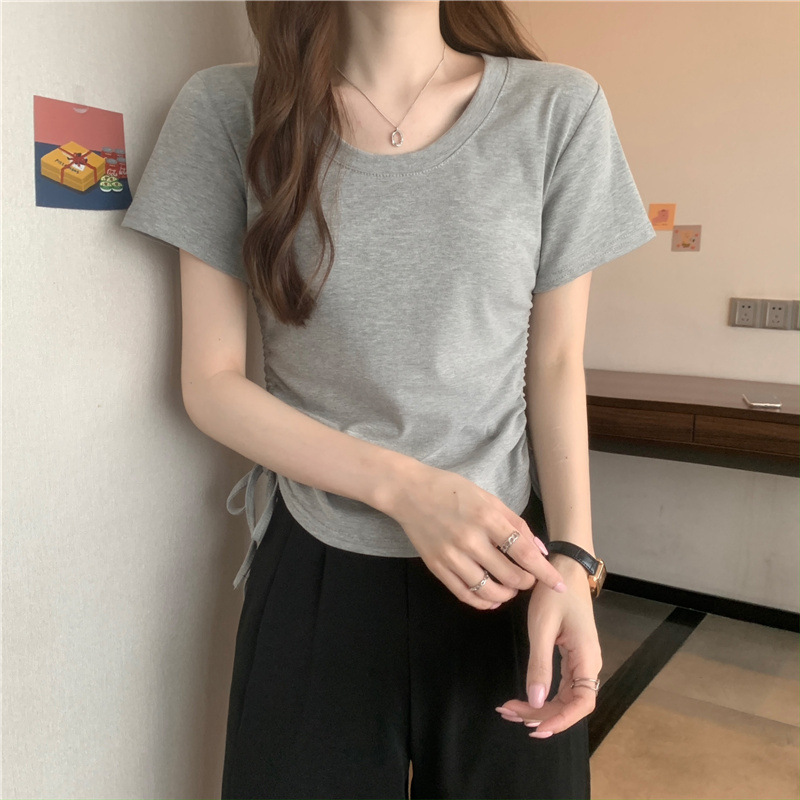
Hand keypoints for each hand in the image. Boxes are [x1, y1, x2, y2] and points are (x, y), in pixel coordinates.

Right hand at [384, 462, 566, 609]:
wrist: (409, 492)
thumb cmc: (451, 489)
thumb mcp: (487, 497)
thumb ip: (515, 523)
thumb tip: (539, 550)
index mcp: (486, 518)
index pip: (524, 553)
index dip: (544, 572)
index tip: (559, 584)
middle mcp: (470, 540)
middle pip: (510, 576)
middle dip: (526, 582)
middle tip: (528, 579)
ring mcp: (452, 556)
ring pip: (489, 591)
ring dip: (507, 595)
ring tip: (510, 589)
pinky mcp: (437, 567)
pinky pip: (465, 594)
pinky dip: (482, 602)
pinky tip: (491, 599)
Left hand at [495, 555, 602, 736]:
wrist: (564, 568)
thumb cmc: (554, 594)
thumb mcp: (542, 627)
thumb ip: (539, 665)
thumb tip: (537, 703)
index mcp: (587, 658)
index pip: (582, 703)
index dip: (561, 720)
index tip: (535, 727)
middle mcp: (588, 663)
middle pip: (570, 704)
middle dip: (541, 715)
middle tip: (509, 714)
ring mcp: (581, 660)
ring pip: (564, 696)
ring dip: (540, 707)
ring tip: (510, 709)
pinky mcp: (572, 654)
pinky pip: (561, 684)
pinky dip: (542, 692)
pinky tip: (524, 697)